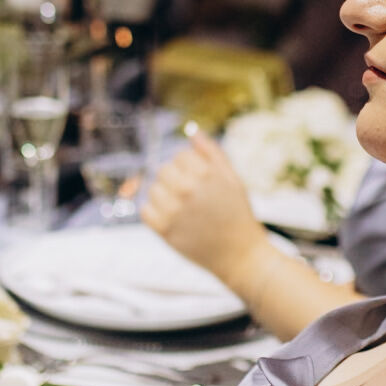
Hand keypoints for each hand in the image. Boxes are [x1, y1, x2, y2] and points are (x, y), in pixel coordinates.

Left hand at [141, 132, 265, 288]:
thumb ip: (211, 152)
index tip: (201, 183)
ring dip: (164, 196)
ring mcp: (174, 210)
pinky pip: (145, 211)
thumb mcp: (232, 179)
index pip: (179, 156)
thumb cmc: (237, 214)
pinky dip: (154, 212)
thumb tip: (191, 130)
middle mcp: (187, 189)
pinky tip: (172, 218)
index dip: (189, 168)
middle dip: (175, 180)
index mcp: (205, 173)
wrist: (240, 255)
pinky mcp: (165, 230)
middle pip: (163, 170)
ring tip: (183, 209)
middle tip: (191, 197)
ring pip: (153, 189)